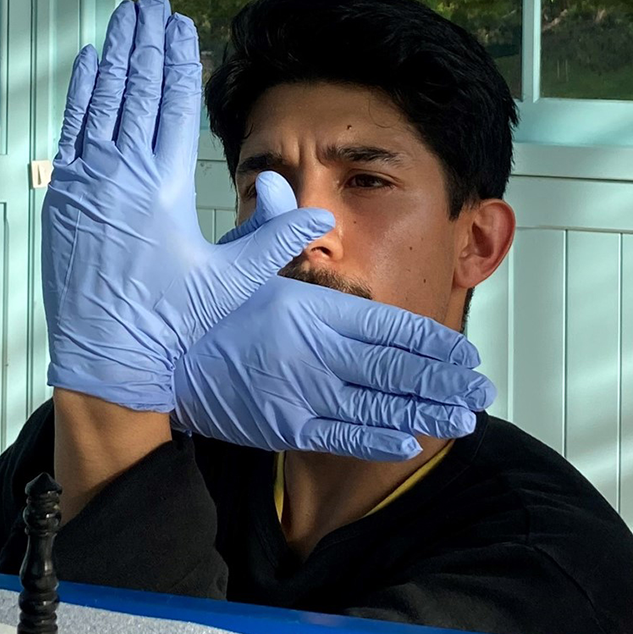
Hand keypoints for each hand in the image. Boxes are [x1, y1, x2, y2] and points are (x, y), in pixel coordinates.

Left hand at [41, 0, 334, 411]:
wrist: (105, 359)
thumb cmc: (169, 325)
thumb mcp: (229, 281)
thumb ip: (273, 239)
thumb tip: (320, 213)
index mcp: (162, 186)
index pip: (174, 105)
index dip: (181, 60)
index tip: (185, 25)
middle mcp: (118, 174)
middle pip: (136, 90)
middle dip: (146, 41)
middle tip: (151, 1)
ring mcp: (84, 183)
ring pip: (100, 102)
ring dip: (113, 55)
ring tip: (123, 17)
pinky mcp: (61, 198)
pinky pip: (71, 131)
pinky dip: (80, 94)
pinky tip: (87, 62)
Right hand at [171, 171, 495, 460]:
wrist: (152, 358)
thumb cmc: (199, 307)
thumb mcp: (236, 258)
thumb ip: (275, 230)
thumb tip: (293, 193)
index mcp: (310, 307)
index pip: (389, 325)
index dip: (433, 342)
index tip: (465, 351)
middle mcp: (312, 351)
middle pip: (396, 369)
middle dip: (444, 382)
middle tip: (480, 390)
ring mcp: (300, 393)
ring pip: (378, 407)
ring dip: (425, 413)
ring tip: (461, 418)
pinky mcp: (281, 427)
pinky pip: (341, 436)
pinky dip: (378, 439)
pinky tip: (410, 440)